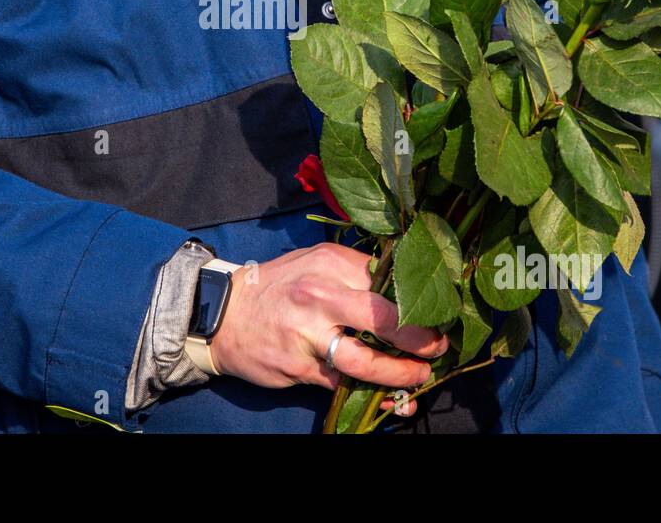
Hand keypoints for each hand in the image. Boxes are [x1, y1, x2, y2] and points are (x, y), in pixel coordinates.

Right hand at [208, 243, 447, 407]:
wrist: (222, 313)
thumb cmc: (278, 286)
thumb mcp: (313, 262)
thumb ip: (353, 270)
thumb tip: (402, 286)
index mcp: (330, 264)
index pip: (388, 280)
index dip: (418, 300)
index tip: (438, 312)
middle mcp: (320, 296)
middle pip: (385, 319)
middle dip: (421, 338)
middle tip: (438, 347)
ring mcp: (308, 334)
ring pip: (366, 361)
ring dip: (401, 373)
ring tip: (420, 375)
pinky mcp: (298, 366)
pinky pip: (343, 385)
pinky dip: (373, 394)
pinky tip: (393, 399)